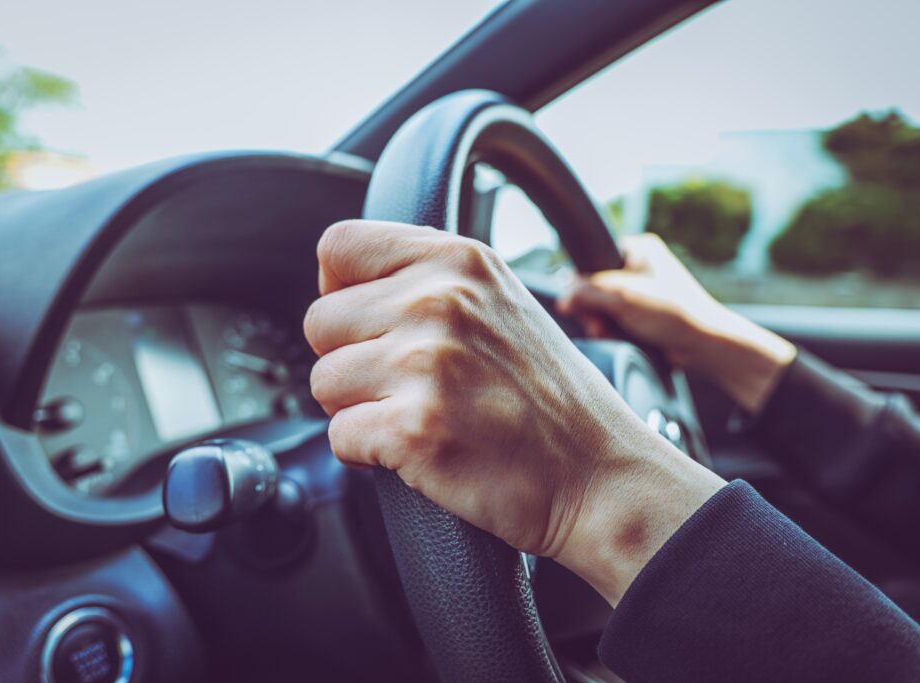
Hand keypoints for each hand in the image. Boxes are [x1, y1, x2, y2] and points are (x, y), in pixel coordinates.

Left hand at [304, 221, 723, 603]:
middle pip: (319, 321)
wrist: (600, 475)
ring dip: (357, 409)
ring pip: (322, 382)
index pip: (339, 245)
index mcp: (458, 260)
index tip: (364, 322)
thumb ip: (429, 279)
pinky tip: (418, 449)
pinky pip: (338, 436)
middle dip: (349, 360)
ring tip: (419, 416)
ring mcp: (426, 363)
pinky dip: (367, 452)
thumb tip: (345, 281)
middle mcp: (438, 300)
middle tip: (404, 385)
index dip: (338, 288)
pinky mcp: (414, 429)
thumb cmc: (550, 398)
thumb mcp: (500, 301)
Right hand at [556, 233, 795, 413]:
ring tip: (610, 332)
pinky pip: (614, 319)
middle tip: (598, 323)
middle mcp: (640, 266)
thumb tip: (562, 297)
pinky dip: (612, 330)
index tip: (579, 303)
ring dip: (601, 322)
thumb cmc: (676, 314)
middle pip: (595, 285)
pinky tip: (618, 337)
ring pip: (603, 305)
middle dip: (593, 309)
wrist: (705, 346)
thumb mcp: (625, 297)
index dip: (582, 283)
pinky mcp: (643, 313)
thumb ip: (588, 292)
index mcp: (639, 248)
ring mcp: (642, 291)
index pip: (592, 259)